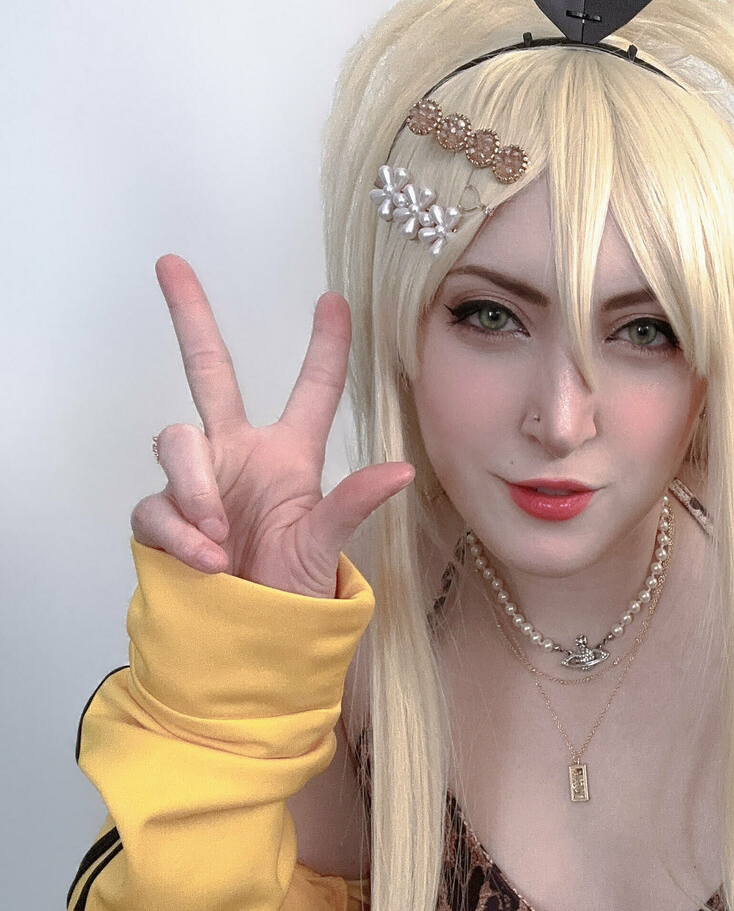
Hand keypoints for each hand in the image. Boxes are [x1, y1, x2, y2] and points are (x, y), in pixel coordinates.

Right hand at [131, 255, 413, 596]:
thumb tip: (401, 468)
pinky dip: (180, 531)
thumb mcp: (327, 547)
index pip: (312, 390)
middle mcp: (238, 456)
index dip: (325, 347)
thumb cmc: (294, 595)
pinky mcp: (163, 518)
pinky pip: (157, 504)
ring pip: (178, 442)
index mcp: (288, 456)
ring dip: (196, 487)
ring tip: (223, 538)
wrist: (248, 645)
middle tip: (172, 265)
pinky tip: (207, 561)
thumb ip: (353, 502)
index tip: (334, 300)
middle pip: (209, 371)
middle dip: (191, 317)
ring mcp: (198, 484)